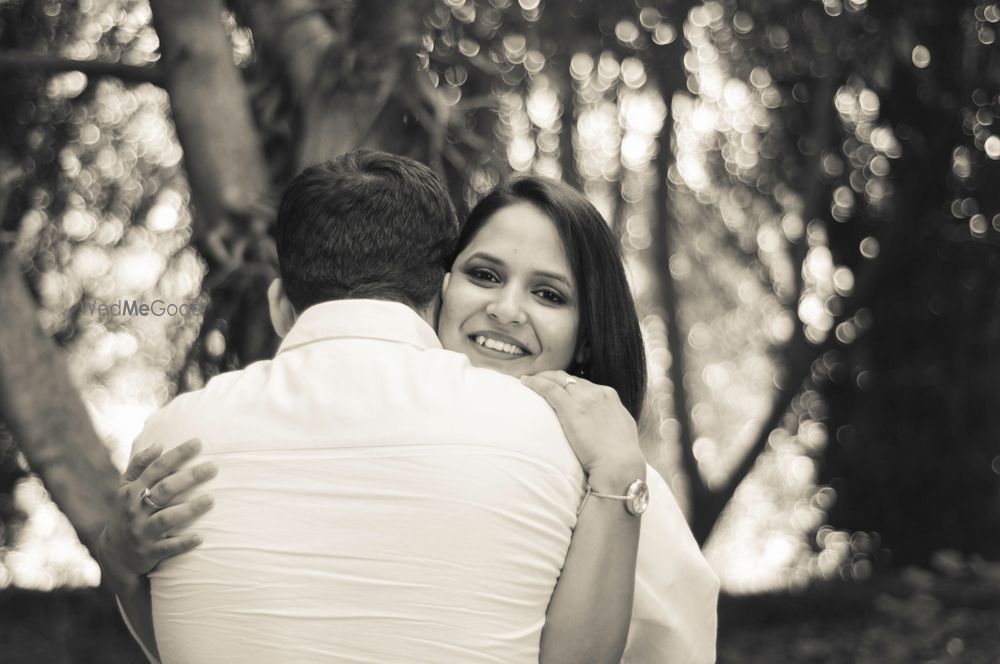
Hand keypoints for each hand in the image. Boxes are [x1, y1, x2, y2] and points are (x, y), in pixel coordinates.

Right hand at [98, 438, 216, 580]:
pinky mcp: (149, 552)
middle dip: (189, 477)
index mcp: (131, 491)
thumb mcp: (126, 488)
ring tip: (211, 499)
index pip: (156, 468)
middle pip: (164, 490)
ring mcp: (141, 531)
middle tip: (213, 467)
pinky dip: (183, 543)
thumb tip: (158, 443)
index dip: (177, 454)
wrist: (114, 552)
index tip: (198, 442)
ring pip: (166, 519)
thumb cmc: (127, 511)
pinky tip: (200, 537)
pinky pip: (167, 547)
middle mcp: (135, 510)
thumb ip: (140, 465)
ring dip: (189, 509)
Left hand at [521, 371, 644, 490]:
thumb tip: (602, 423)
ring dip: (541, 377)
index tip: (557, 388)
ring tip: (528, 380)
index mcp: (609, 396)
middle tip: (538, 381)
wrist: (619, 466)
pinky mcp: (570, 408)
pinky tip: (525, 382)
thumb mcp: (620, 429)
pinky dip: (535, 382)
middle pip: (569, 379)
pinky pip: (549, 388)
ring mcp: (584, 398)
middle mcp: (597, 392)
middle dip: (553, 377)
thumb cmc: (620, 457)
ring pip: (558, 378)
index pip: (583, 384)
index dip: (567, 385)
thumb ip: (609, 420)